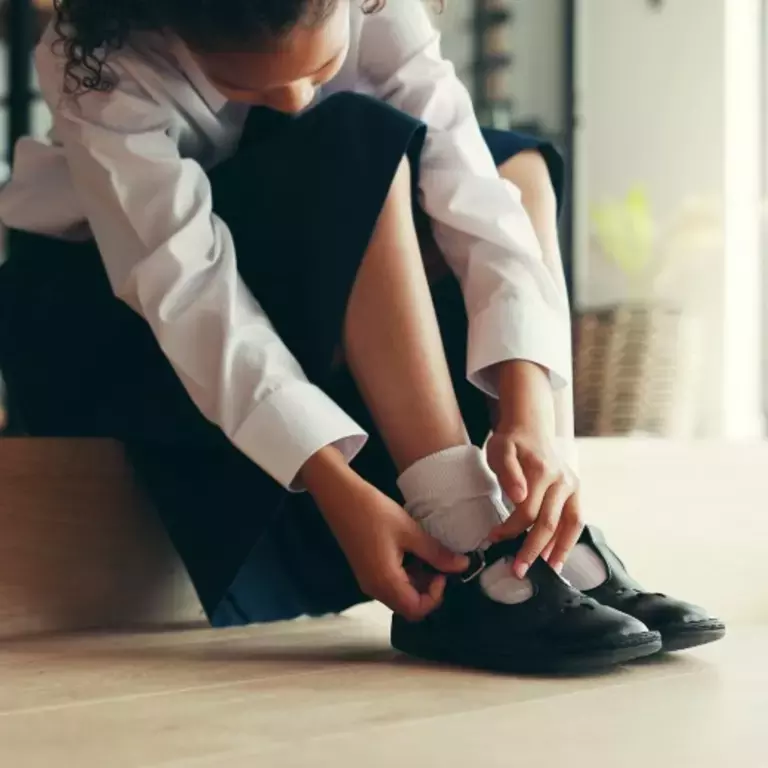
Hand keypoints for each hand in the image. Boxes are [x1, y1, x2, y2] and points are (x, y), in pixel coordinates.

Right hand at [301, 447, 468, 620]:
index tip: (442, 571)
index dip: (436, 595)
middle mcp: (374, 589)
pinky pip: (390, 584)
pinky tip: (411, 551)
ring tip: (425, 554)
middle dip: (428, 589)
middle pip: (408, 606)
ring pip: (400, 595)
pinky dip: (405, 575)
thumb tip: (463, 566)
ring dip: (417, 581)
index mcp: (385, 582)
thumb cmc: (374, 512)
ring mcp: (368, 581)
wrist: (340, 497)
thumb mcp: (409, 531)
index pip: (417, 609)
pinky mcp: (366, 571)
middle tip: (437, 563)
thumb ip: (436, 553)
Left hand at [485, 361, 583, 578]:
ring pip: (570, 525)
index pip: (527, 511)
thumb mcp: (500, 450)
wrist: (530, 427)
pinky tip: (557, 557)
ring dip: (558, 550)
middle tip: (518, 571)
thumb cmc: (511, 441)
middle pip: (549, 523)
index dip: (510, 529)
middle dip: (533, 549)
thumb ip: (508, 473)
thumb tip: (519, 497)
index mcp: (543, 472)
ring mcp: (572, 486)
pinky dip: (568, 540)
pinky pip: (575, 521)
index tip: (493, 539)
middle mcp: (563, 480)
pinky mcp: (576, 492)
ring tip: (547, 571)